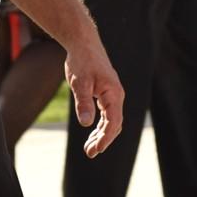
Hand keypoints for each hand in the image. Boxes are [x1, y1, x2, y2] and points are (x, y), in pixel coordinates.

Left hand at [64, 38, 124, 157]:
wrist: (83, 43)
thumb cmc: (81, 61)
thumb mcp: (79, 83)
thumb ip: (83, 103)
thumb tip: (86, 123)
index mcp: (113, 94)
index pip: (113, 122)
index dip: (105, 138)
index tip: (96, 150)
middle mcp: (117, 96)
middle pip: (114, 124)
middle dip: (103, 140)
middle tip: (90, 153)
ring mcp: (113, 95)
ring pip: (111, 120)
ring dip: (101, 135)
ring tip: (89, 148)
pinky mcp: (107, 93)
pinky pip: (107, 114)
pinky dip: (101, 125)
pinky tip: (93, 133)